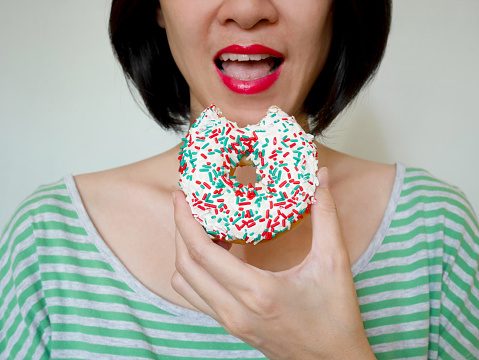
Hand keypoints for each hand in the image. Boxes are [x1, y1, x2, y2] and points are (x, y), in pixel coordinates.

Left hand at [172, 168, 374, 359]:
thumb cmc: (336, 316)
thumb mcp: (335, 262)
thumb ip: (326, 215)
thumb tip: (321, 178)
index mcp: (258, 292)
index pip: (203, 253)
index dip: (185, 221)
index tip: (181, 196)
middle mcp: (235, 310)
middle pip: (185, 265)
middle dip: (179, 229)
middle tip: (184, 203)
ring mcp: (230, 321)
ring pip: (185, 284)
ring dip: (185, 252)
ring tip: (200, 228)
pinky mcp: (231, 326)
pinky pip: (197, 297)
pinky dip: (195, 272)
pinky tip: (215, 255)